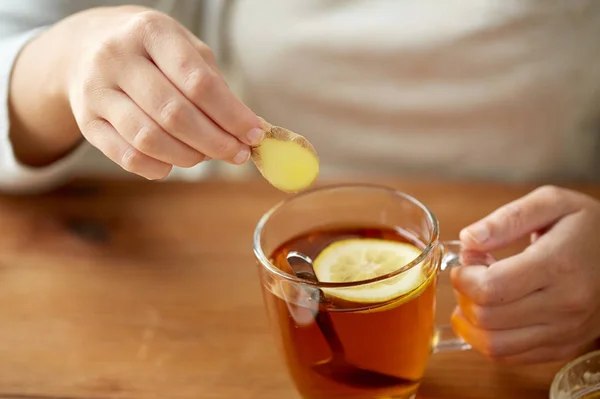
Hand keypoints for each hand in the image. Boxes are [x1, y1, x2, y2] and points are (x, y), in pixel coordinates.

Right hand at [63, 7, 262, 178]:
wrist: (85, 47)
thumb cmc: (151, 51)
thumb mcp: (184, 49)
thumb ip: (215, 85)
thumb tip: (248, 128)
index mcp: (150, 32)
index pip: (198, 83)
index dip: (232, 115)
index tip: (254, 134)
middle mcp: (117, 58)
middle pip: (175, 114)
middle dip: (215, 142)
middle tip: (237, 154)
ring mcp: (96, 91)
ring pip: (150, 139)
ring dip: (189, 157)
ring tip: (206, 155)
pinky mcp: (87, 121)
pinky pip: (127, 156)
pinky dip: (158, 168)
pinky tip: (174, 163)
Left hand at [451, 185, 599, 363]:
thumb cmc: (584, 227)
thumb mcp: (551, 203)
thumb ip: (508, 218)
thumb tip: (469, 239)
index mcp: (558, 264)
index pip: (490, 287)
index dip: (464, 277)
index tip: (466, 261)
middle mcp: (564, 304)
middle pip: (487, 317)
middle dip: (464, 294)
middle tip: (472, 275)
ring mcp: (565, 331)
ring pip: (494, 345)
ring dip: (470, 321)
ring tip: (476, 296)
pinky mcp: (563, 347)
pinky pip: (509, 357)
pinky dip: (486, 338)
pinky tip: (489, 314)